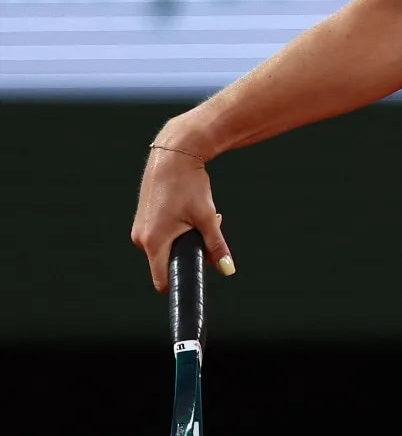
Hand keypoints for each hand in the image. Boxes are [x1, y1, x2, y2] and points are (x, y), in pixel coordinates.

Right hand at [131, 127, 233, 292]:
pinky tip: (187, 210)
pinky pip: (161, 235)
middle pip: (168, 261)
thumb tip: (227, 269)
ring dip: (185, 237)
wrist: (174, 153)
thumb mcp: (206, 216)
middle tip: (208, 226)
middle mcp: (141, 239)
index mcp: (154, 242)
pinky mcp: (143, 220)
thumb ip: (216, 245)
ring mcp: (140, 229)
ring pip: (166, 246)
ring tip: (198, 213)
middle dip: (190, 250)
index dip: (181, 282)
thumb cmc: (189, 185)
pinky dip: (176, 229)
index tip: (197, 277)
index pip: (162, 280)